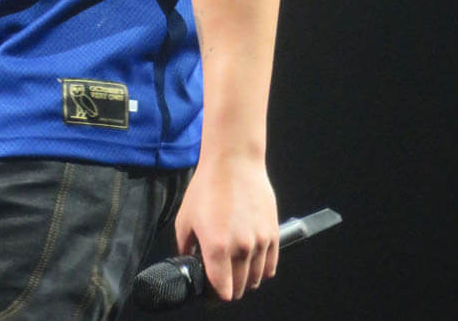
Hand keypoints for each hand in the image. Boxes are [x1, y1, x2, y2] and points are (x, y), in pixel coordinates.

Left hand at [174, 153, 278, 301]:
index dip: (215, 296)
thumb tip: (187, 260)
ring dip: (246, 280)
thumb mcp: (185, 217)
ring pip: (256, 279)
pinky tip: (253, 263)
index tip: (211, 292)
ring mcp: (259, 242)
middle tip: (222, 279)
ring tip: (236, 269)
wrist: (234, 162)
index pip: (222, 292)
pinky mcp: (272, 234)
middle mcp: (241, 248)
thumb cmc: (208, 186)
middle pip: (240, 288)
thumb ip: (186, 246)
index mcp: (217, 247)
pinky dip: (262, 269)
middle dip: (230, 288)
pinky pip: (270, 266)